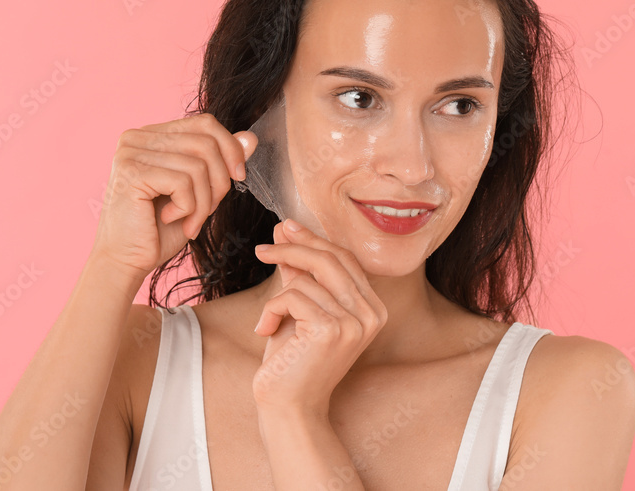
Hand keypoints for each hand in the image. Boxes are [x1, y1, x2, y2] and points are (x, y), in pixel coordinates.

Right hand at [89, 113, 256, 282]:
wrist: (125, 261)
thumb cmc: (159, 230)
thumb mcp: (199, 191)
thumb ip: (220, 162)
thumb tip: (250, 138)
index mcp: (151, 135)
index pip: (205, 123)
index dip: (230, 148)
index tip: (238, 178)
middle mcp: (137, 137)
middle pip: (205, 142)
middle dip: (219, 181)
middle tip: (208, 211)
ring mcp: (131, 152)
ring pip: (197, 166)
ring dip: (203, 202)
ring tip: (190, 222)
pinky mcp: (131, 172)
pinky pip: (183, 182)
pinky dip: (188, 208)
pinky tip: (169, 219)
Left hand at [252, 219, 387, 418]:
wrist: (288, 406)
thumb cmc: (292, 359)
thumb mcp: (298, 308)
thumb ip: (298, 271)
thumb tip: (285, 230)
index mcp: (372, 308)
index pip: (345, 259)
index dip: (314, 239)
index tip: (286, 228)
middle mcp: (371, 314)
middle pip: (330, 259)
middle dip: (293, 247)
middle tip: (263, 248)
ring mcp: (354, 323)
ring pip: (307, 278)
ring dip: (276, 296)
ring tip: (267, 320)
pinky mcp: (331, 330)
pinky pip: (292, 296)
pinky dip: (271, 310)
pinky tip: (265, 331)